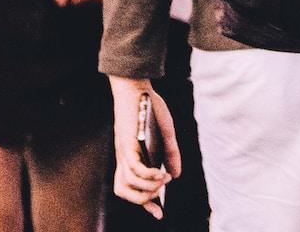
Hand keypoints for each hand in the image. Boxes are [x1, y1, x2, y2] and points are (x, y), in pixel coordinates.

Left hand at [110, 78, 181, 217]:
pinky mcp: (127, 145)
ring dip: (147, 189)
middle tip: (161, 194)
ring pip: (127, 185)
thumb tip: (176, 176)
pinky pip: (134, 170)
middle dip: (144, 200)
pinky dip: (148, 177)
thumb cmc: (149, 108)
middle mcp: (124, 157)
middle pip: (123, 190)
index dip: (144, 203)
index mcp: (130, 156)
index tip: (159, 214)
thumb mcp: (165, 133)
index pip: (130, 187)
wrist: (137, 86)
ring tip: (163, 182)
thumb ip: (171, 154)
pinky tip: (161, 174)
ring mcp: (124, 152)